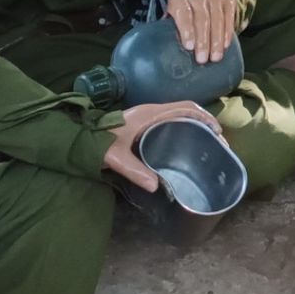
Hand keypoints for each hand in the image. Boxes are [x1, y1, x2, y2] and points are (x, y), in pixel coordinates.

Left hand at [101, 101, 225, 192]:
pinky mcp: (142, 122)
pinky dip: (183, 127)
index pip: (186, 107)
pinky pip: (170, 120)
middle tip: (216, 139)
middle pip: (186, 109)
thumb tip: (157, 186)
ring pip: (179, 114)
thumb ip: (135, 170)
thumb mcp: (116, 157)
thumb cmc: (97, 142)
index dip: (204, 117)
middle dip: (204, 121)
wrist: (77, 137)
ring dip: (194, 123)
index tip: (217, 131)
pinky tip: (183, 143)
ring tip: (205, 141)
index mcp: (150, 113)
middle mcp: (152, 111)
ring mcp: (147, 116)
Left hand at [164, 0, 238, 64]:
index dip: (187, 31)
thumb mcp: (174, 17)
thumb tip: (165, 52)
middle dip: (203, 41)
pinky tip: (225, 46)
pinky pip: (229, 18)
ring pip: (217, 19)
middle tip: (202, 59)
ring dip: (217, 41)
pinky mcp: (228, 0)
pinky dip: (227, 33)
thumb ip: (170, 30)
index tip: (189, 47)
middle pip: (202, 18)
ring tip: (215, 57)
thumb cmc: (185, 14)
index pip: (184, 14)